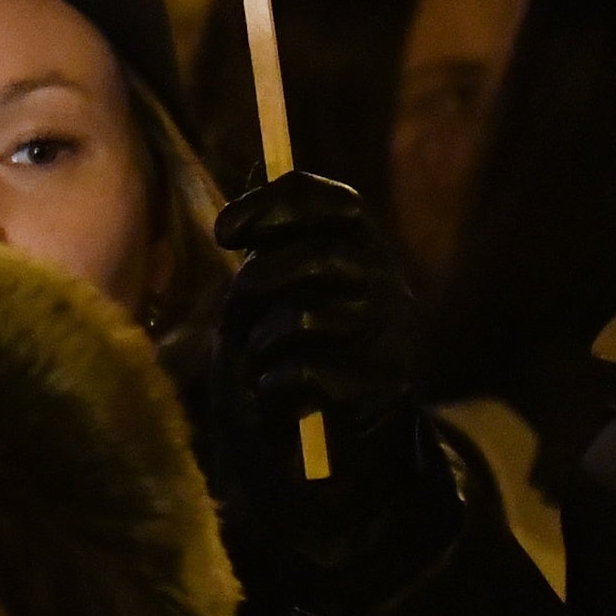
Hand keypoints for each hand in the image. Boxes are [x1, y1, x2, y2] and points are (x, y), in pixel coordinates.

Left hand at [206, 170, 450, 606]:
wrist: (325, 456)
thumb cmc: (289, 358)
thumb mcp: (273, 287)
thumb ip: (272, 233)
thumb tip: (258, 160)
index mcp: (364, 250)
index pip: (334, 202)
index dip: (277, 205)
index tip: (225, 231)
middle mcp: (389, 286)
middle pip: (322, 254)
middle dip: (264, 277)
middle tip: (239, 299)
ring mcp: (391, 339)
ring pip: (308, 317)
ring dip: (266, 344)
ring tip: (265, 363)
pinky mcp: (380, 392)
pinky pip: (306, 375)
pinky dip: (275, 389)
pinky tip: (278, 399)